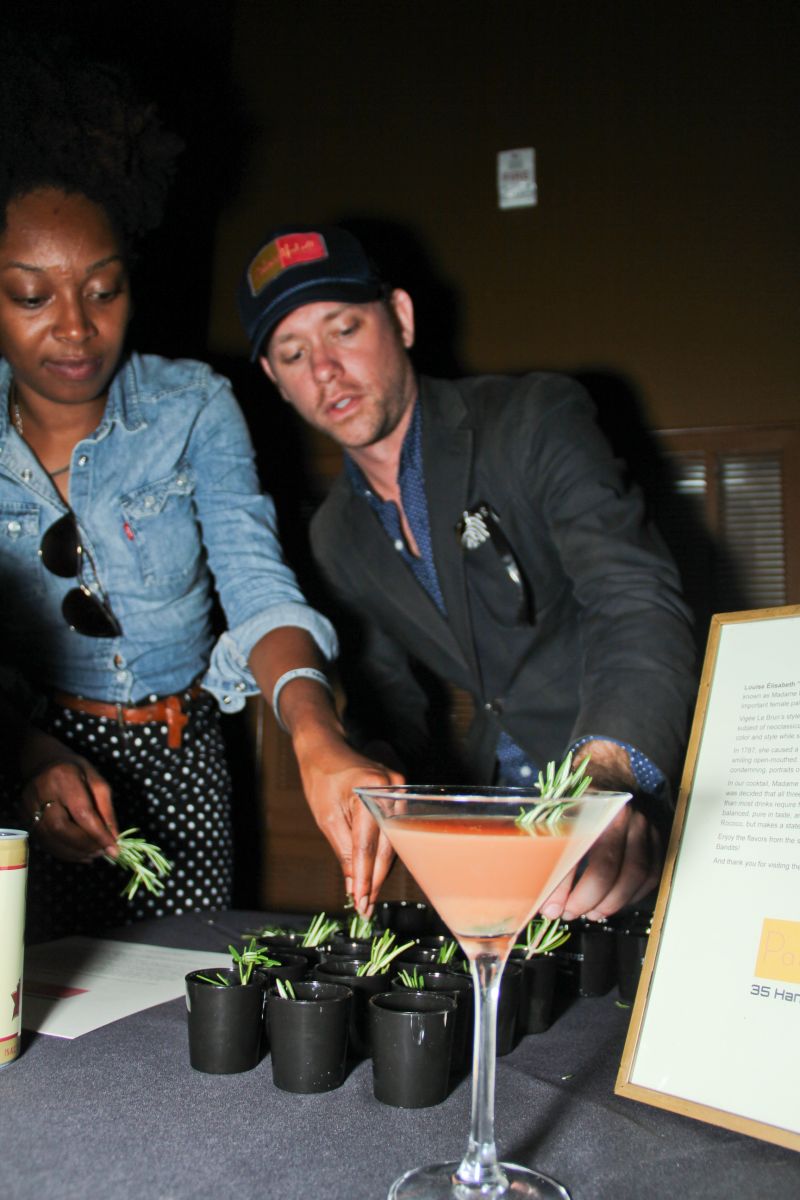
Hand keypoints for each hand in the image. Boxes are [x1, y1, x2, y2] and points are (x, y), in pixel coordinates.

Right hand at [19, 751, 117, 863]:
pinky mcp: (23, 816)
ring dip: (75, 852)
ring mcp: (28, 805)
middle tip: (102, 851)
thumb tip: (114, 838)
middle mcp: (42, 792)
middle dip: (85, 844)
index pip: (82, 813)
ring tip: (93, 854)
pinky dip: (63, 852)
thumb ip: (106, 809)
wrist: (43, 762)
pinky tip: (79, 853)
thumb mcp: (97, 781)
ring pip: (51, 839)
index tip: (114, 849)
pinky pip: (43, 841)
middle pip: (62, 828)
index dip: (99, 834)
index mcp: (64, 777)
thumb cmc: (75, 770)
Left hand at [292, 728, 403, 915]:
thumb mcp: (327, 817)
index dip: (366, 879)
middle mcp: (391, 788)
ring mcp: (400, 788)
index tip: (361, 904)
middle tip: (367, 906)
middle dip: (376, 878)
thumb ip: (345, 851)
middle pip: (387, 846)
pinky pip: (395, 827)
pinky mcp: (400, 791)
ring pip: (394, 839)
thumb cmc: (320, 778)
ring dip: (382, 867)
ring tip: (370, 894)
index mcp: (369, 792)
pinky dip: (385, 849)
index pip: (369, 847)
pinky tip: (377, 869)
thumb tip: (355, 885)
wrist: (325, 747)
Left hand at [539, 804, 661, 921]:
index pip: (573, 854)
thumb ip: (545, 845)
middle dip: (587, 899)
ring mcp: (643, 826)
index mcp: (589, 807)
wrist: (611, 774)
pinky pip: (652, 874)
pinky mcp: (657, 837)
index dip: (561, 887)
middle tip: (569, 913)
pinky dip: (634, 894)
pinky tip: (614, 902)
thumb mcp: (555, 812)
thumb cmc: (579, 798)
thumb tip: (537, 891)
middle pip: (607, 868)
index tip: (549, 908)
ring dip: (612, 902)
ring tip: (591, 913)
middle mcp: (619, 816)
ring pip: (635, 874)